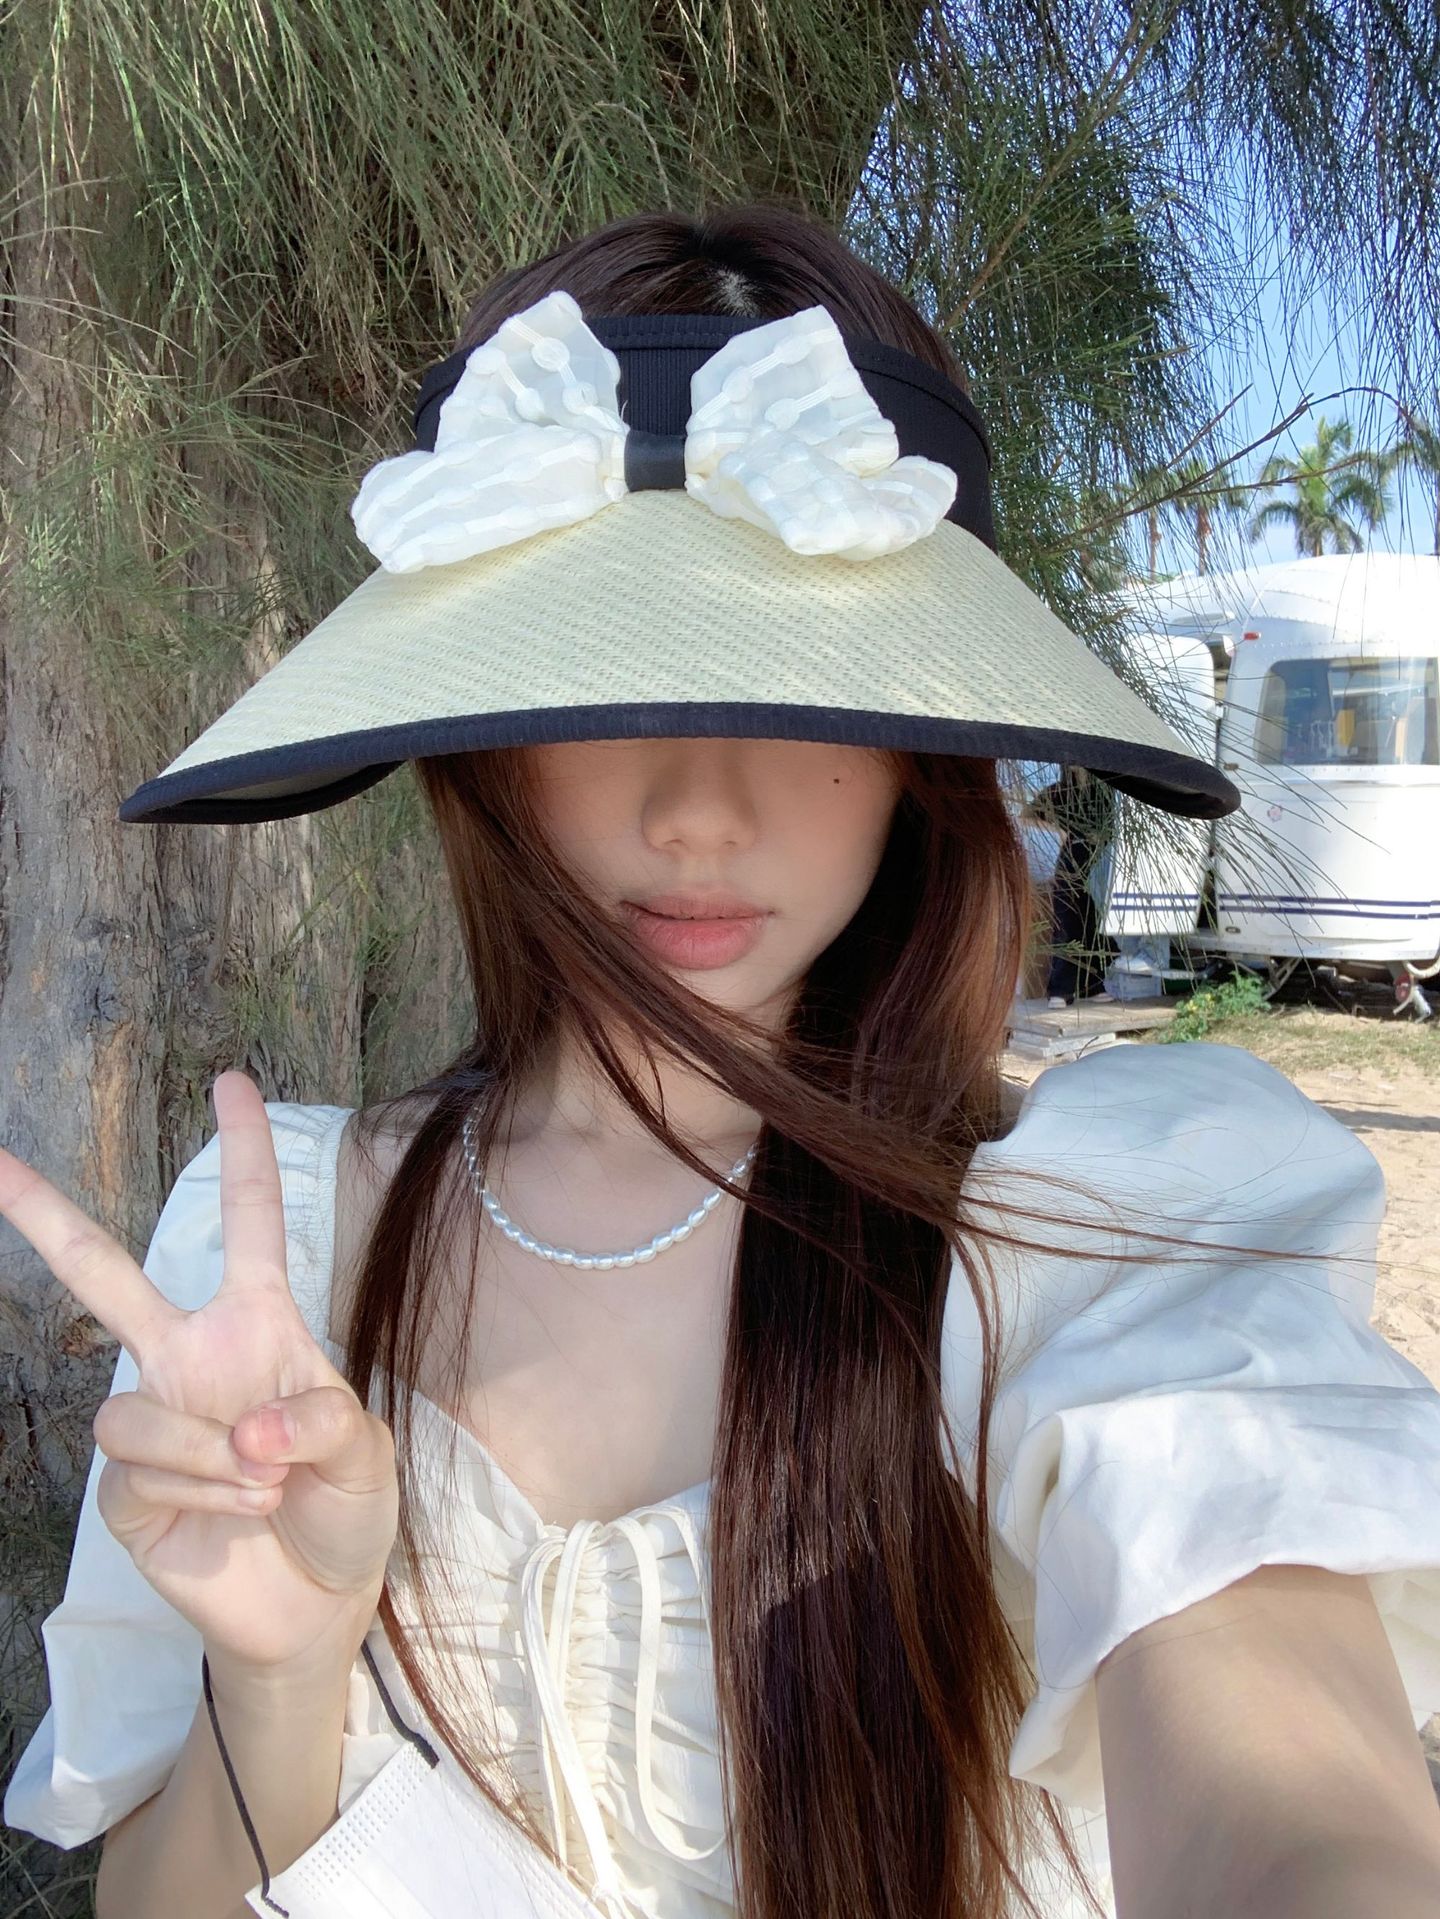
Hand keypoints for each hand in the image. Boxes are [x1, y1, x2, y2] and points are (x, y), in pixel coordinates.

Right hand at [0, 1072, 398, 1675]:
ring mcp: (154, 1422)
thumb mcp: (368, 1453)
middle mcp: (191, 1360)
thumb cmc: (345, 1508)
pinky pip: (142, 1473)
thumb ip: (324, 1421)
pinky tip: (242, 1513)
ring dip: (208, 1453)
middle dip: (47, 1219)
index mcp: (257, 1326)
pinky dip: (205, 1494)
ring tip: (266, 1486)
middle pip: (107, 1277)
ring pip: (131, 1410)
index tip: (231, 1081)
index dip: (243, 1153)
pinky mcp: (127, 1491)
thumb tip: (249, 1428)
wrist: (317, 1601)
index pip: (249, 1224)